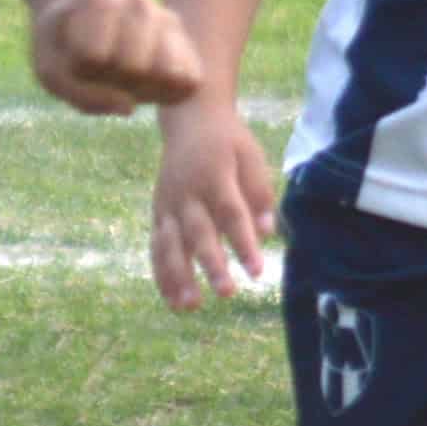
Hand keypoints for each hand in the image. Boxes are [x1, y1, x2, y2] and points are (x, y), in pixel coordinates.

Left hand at [30, 0, 204, 117]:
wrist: (91, 27)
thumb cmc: (66, 51)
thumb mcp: (51, 72)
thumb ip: (79, 94)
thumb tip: (129, 108)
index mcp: (97, 1)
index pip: (91, 58)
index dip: (78, 70)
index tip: (73, 56)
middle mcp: (139, 4)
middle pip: (131, 68)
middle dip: (111, 79)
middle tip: (101, 68)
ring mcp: (168, 22)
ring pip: (166, 74)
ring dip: (140, 88)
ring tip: (122, 74)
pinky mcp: (188, 48)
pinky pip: (188, 82)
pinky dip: (164, 94)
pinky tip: (144, 83)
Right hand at [150, 100, 277, 313]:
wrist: (188, 119)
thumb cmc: (227, 141)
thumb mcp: (251, 156)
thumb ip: (259, 192)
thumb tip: (269, 231)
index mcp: (214, 176)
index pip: (231, 214)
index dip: (244, 244)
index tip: (258, 271)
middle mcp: (186, 193)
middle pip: (198, 233)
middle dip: (211, 264)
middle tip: (226, 293)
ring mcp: (167, 205)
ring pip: (170, 244)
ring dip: (178, 276)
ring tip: (190, 306)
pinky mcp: (157, 213)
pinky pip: (156, 247)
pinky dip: (161, 274)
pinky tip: (172, 300)